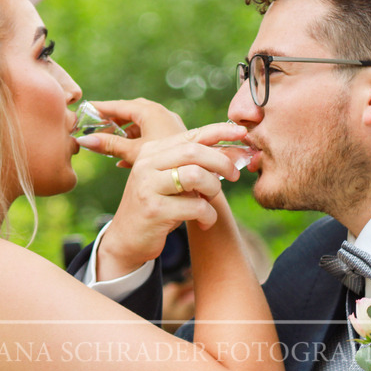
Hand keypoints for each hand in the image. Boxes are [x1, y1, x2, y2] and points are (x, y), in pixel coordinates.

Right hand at [76, 98, 185, 167]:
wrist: (196, 173)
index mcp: (151, 113)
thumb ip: (110, 145)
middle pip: (131, 111)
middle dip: (113, 119)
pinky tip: (123, 159)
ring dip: (124, 133)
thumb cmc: (166, 162)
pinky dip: (136, 141)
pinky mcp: (172, 137)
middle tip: (95, 125)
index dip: (102, 108)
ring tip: (108, 143)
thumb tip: (84, 141)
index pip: (120, 106)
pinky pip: (149, 134)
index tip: (86, 109)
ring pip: (141, 124)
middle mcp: (161, 114)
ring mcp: (168, 125)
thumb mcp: (134, 153)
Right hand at [78, 104, 248, 279]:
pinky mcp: (154, 210)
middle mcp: (147, 164)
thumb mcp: (171, 180)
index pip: (191, 135)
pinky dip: (208, 216)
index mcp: (152, 151)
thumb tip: (235, 153)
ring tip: (210, 202)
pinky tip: (204, 223)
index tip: (242, 133)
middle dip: (222, 163)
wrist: (127, 239)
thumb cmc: (158, 206)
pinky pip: (195, 207)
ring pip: (195, 176)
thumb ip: (194, 165)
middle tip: (235, 176)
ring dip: (213, 190)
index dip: (219, 131)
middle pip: (194, 152)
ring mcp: (148, 186)